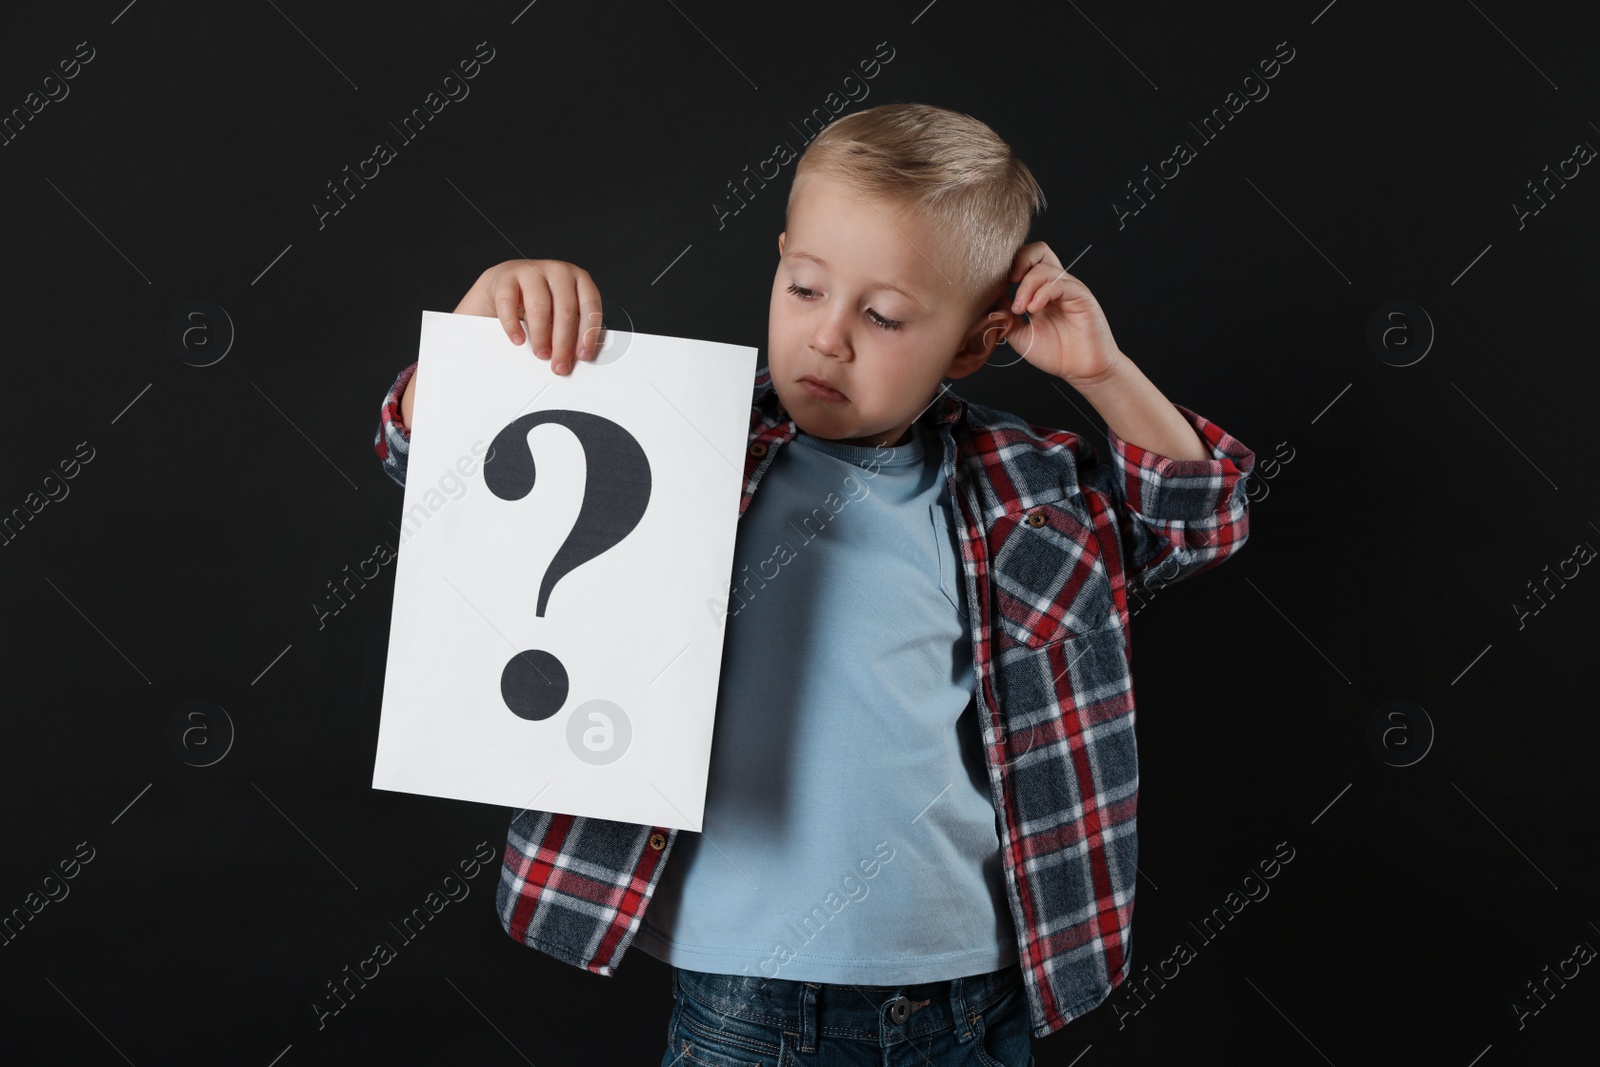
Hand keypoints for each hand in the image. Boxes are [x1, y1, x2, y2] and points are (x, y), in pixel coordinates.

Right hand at [457, 259, 604, 375]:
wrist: (505, 283)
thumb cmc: (539, 300)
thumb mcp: (560, 311)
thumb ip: (571, 328)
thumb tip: (575, 357)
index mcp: (578, 278)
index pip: (590, 306)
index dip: (587, 333)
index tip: (583, 355)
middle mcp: (558, 271)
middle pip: (566, 310)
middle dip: (563, 342)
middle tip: (559, 364)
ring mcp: (532, 270)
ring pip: (539, 306)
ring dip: (541, 336)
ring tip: (541, 354)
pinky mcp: (507, 276)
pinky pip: (509, 303)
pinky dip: (513, 325)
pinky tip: (518, 340)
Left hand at [998, 242, 1121, 385]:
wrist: (1082, 370)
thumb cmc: (1056, 354)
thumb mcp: (1020, 336)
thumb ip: (1005, 317)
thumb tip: (990, 301)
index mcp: (1040, 291)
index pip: (1025, 262)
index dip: (1008, 267)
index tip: (996, 286)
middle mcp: (1055, 285)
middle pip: (1038, 251)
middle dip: (1019, 261)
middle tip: (1008, 283)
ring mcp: (1069, 288)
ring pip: (1044, 267)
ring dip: (1026, 287)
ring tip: (1021, 310)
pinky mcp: (1081, 296)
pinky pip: (1059, 283)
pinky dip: (1042, 293)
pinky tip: (1033, 310)